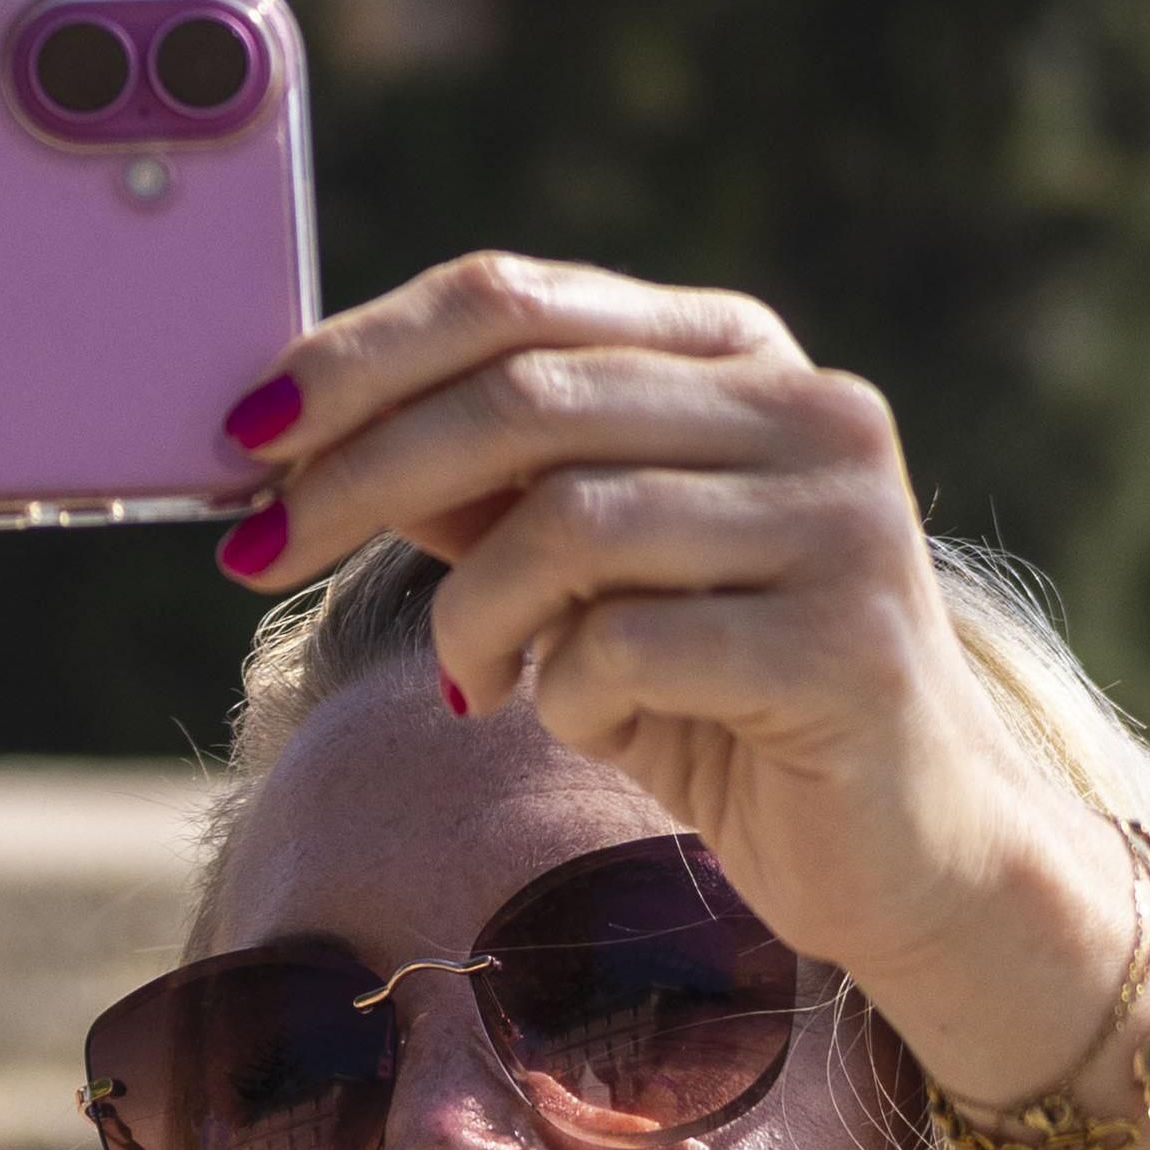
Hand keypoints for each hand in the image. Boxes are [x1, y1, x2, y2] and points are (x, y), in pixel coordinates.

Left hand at [228, 250, 1149, 1104]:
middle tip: (258, 548)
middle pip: (524, 396)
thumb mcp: (582, 566)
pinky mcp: (850, 648)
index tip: (243, 430)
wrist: (905, 852)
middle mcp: (808, 406)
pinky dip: (558, 690)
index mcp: (738, 346)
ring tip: (464, 677)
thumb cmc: (719, 693)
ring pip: (568, 520)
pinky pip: (627, 646)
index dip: (360, 354)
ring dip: (467, 613)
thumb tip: (290, 427)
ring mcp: (844, 522)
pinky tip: (574, 718)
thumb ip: (476, 482)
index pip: (514, 298)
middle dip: (358, 472)